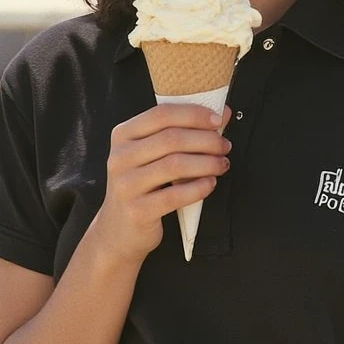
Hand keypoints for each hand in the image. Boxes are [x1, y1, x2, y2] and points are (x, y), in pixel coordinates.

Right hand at [92, 104, 231, 264]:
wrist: (119, 231)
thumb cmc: (143, 186)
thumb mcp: (154, 155)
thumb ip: (185, 130)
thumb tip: (223, 112)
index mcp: (123, 135)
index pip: (161, 114)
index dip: (194, 114)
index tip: (218, 120)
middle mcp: (120, 157)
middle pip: (172, 138)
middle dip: (206, 140)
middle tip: (224, 146)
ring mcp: (126, 184)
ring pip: (175, 164)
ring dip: (207, 162)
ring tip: (222, 164)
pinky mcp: (137, 211)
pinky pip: (175, 195)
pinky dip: (199, 187)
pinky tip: (210, 184)